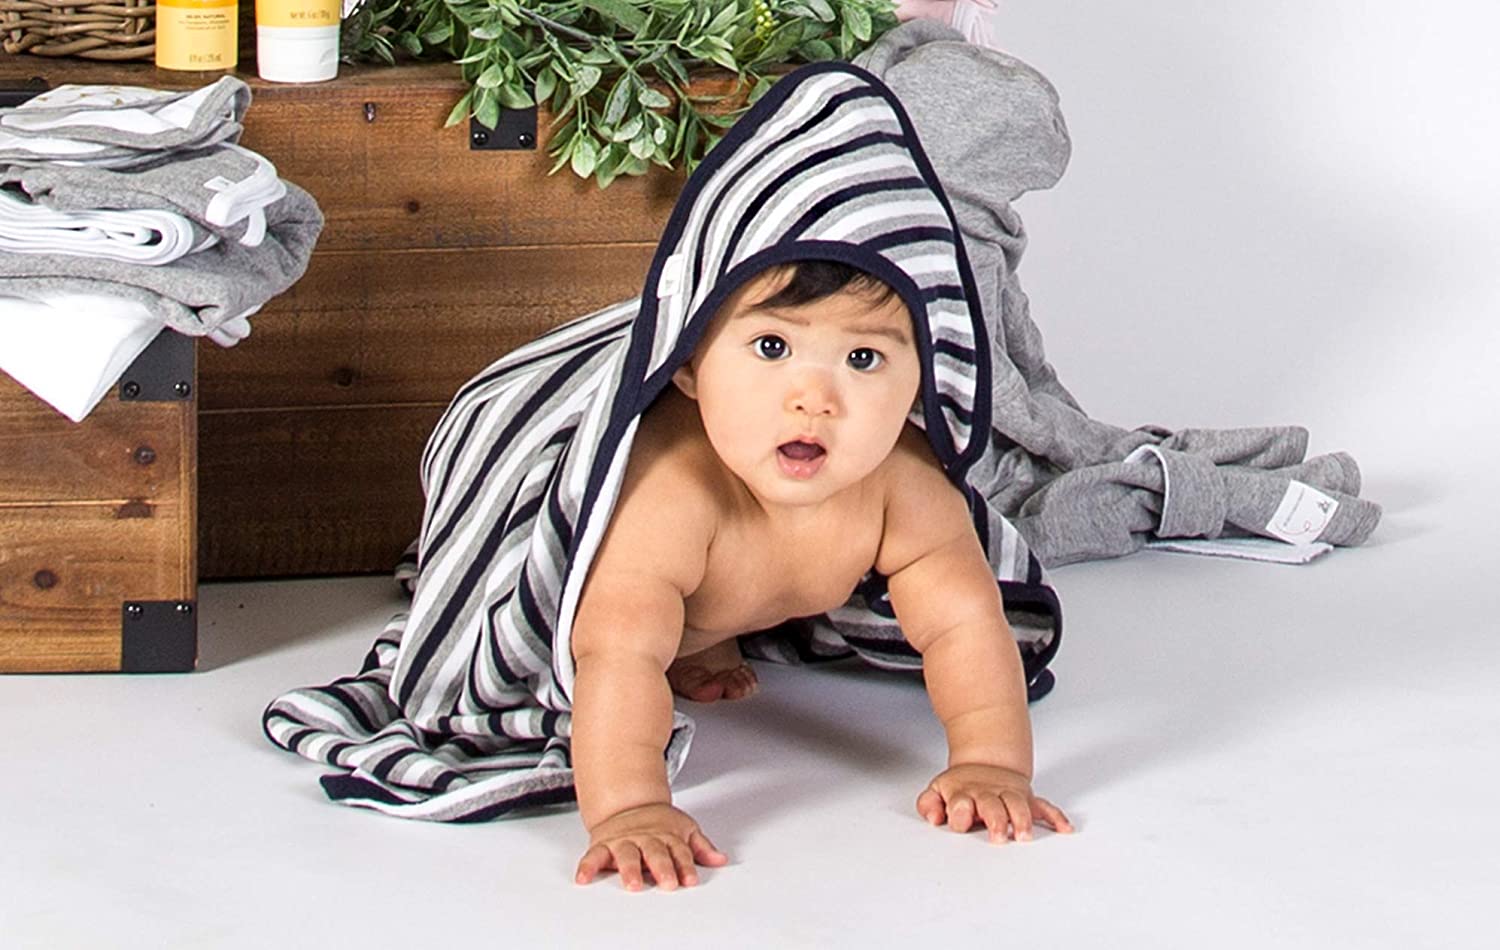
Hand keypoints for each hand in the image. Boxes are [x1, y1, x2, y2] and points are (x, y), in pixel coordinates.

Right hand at [575, 803, 728, 889]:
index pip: (679, 852)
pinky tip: (584, 878)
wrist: (627, 803)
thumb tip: (720, 859)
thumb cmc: (659, 823)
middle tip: (668, 882)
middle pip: (655, 853)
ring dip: (630, 869)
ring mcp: (624, 841)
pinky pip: (593, 856)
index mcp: (667, 836)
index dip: (686, 866)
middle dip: (662, 868)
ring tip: (633, 884)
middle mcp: (646, 839)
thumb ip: (700, 847)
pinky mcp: (604, 845)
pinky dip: (587, 866)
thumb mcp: (684, 830)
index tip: (690, 879)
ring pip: (627, 855)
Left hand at [916, 763, 1073, 842]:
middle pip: (992, 806)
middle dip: (996, 820)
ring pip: (1018, 805)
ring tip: (1024, 836)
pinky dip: (1055, 817)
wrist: (985, 764)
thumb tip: (933, 817)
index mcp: (963, 793)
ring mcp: (1008, 795)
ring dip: (1022, 820)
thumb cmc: (960, 787)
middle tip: (998, 837)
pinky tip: (1064, 828)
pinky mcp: (1026, 797)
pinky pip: (1043, 806)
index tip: (961, 820)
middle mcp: (987, 794)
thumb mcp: (937, 790)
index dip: (960, 812)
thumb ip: (929, 805)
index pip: (960, 804)